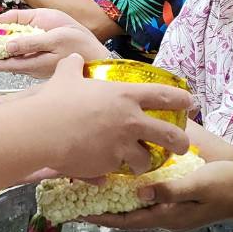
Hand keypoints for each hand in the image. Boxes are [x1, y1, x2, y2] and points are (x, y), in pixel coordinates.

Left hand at [0, 10, 108, 76]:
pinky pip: (15, 58)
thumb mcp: (54, 33)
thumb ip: (29, 37)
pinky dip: (2, 51)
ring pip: (6, 60)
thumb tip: (5, 37)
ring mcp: (32, 66)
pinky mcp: (36, 63)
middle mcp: (28, 66)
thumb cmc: (77, 42)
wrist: (96, 55)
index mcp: (31, 61)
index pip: (0, 62)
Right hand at [27, 55, 191, 177]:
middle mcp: (130, 120)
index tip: (191, 103)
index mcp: (125, 95)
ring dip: (146, 162)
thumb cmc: (54, 101)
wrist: (41, 130)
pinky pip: (121, 171)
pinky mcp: (110, 164)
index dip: (181, 99)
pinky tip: (112, 171)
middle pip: (170, 134)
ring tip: (141, 165)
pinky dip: (118, 171)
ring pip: (147, 158)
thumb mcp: (66, 77)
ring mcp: (122, 144)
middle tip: (182, 146)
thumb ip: (75, 68)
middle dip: (180, 142)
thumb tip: (76, 60)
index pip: (164, 95)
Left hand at [84, 160, 232, 230]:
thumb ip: (170, 189)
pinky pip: (147, 201)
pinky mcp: (178, 202)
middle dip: (100, 209)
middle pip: (125, 216)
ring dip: (114, 202)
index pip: (125, 220)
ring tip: (92, 190)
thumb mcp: (199, 183)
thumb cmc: (228, 186)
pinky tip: (123, 182)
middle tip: (75, 198)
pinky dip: (130, 195)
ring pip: (135, 209)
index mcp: (167, 215)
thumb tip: (139, 192)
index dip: (99, 216)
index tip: (75, 212)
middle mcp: (165, 217)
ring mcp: (172, 211)